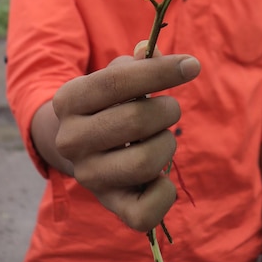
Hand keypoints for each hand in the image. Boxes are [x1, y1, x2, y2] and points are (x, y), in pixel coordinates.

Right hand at [52, 45, 199, 231]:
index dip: (160, 72)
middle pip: (136, 121)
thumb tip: (150, 50)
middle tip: (170, 109)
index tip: (192, 66)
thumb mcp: (116, 77)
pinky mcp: (109, 206)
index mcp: (69, 100)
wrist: (83, 148)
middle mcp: (71, 140)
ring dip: (167, 144)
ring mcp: (88, 177)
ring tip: (161, 138)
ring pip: (146, 162)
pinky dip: (165, 190)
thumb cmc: (109, 104)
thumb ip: (138, 63)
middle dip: (167, 110)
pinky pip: (146, 211)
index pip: (116, 82)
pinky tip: (160, 175)